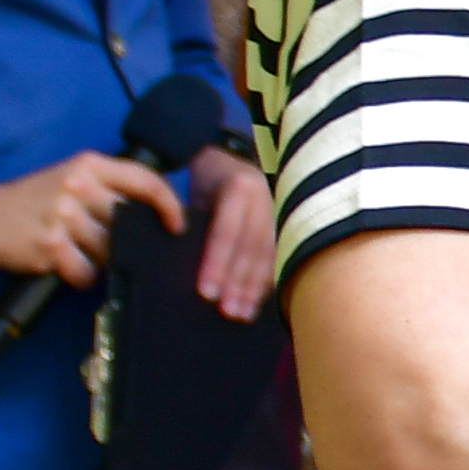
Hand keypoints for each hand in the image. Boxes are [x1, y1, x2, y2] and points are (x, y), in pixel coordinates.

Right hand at [0, 146, 180, 285]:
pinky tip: (66, 266)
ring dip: (101, 260)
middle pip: (129, 222)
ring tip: (78, 252)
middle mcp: (77, 185)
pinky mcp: (50, 246)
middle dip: (127, 240)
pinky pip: (87, 272)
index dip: (170, 205)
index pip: (145, 181)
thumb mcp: (69, 177)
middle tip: (111, 246)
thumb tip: (154, 214)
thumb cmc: (30, 200)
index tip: (177, 225)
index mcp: (88, 164)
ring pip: (110, 250)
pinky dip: (82, 276)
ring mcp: (63, 215)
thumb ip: (108, 188)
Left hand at [183, 146, 277, 319]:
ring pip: (268, 254)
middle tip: (228, 312)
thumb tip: (185, 266)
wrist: (225, 156)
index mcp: (238, 188)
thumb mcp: (195, 194)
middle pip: (251, 248)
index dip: (216, 264)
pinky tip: (260, 300)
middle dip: (238, 283)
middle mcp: (263, 199)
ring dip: (255, 287)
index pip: (226, 232)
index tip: (206, 292)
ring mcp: (277, 210)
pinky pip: (277, 254)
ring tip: (243, 314)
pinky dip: (268, 279)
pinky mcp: (283, 221)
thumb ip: (196, 225)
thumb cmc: (203, 180)